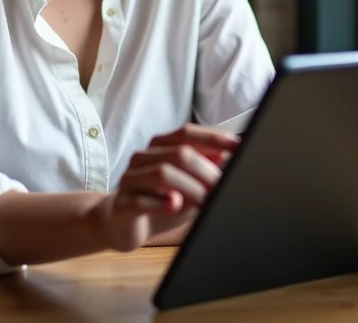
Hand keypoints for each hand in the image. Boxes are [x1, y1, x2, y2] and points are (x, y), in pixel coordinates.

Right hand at [91, 124, 237, 251]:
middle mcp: (143, 157)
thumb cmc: (159, 200)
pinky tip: (174, 205)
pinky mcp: (121, 203)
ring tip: (206, 202)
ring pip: (162, 174)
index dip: (212, 138)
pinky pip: (140, 200)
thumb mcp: (188, 184)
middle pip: (179, 154)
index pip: (186, 133)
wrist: (120, 223)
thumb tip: (232, 157)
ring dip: (191, 188)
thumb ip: (205, 169)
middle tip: (223, 187)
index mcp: (159, 146)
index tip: (237, 146)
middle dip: (206, 171)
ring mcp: (130, 178)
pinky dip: (161, 203)